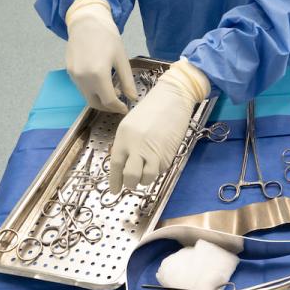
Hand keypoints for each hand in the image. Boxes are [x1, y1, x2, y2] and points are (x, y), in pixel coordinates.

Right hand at [65, 0, 137, 112]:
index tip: (126, 108)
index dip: (118, 108)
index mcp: (98, 75)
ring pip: (87, 96)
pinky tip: (101, 83)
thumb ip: (127, 81)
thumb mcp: (122, 59)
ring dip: (99, 99)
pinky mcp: (70, 72)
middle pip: (95, 103)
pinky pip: (81, 88)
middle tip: (119, 104)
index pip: (108, 101)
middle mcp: (83, 78)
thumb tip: (133, 97)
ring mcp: (74, 76)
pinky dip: (92, 91)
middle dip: (108, 107)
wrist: (86, 21)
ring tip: (113, 92)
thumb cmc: (108, 37)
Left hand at [109, 59, 209, 192]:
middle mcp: (137, 146)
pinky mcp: (169, 153)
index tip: (115, 190)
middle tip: (132, 183)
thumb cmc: (151, 109)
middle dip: (130, 183)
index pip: (116, 165)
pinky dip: (157, 169)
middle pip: (130, 176)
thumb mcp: (131, 124)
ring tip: (146, 172)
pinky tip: (158, 160)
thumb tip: (124, 163)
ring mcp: (154, 151)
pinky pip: (160, 169)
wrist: (173, 99)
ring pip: (147, 177)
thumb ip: (126, 143)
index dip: (115, 181)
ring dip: (145, 179)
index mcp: (124, 137)